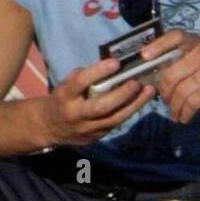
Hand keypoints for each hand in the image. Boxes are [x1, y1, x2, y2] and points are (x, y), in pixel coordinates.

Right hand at [38, 58, 154, 146]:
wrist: (50, 127)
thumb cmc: (63, 98)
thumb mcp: (67, 84)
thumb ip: (86, 76)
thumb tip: (113, 65)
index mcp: (64, 96)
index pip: (80, 83)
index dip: (97, 72)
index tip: (116, 63)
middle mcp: (74, 114)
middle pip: (100, 107)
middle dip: (121, 94)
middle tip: (136, 82)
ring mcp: (86, 129)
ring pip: (113, 119)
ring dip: (134, 104)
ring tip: (149, 91)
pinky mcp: (96, 137)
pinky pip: (115, 124)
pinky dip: (130, 111)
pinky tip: (141, 101)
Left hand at [142, 30, 199, 124]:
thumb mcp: (188, 67)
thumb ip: (170, 65)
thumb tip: (142, 74)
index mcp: (195, 43)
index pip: (176, 36)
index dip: (159, 44)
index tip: (144, 56)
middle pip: (172, 74)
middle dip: (164, 92)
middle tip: (165, 101)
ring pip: (181, 92)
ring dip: (174, 107)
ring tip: (174, 112)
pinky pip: (192, 103)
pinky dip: (184, 113)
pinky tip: (184, 117)